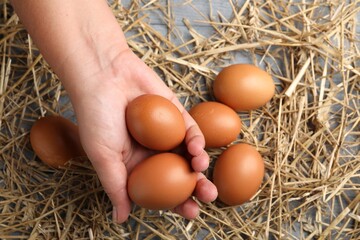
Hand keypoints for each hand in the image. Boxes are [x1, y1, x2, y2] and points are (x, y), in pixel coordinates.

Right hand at [71, 49, 217, 222]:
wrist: (103, 75)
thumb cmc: (96, 117)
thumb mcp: (103, 157)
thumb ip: (116, 187)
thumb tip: (121, 219)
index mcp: (135, 166)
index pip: (160, 191)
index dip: (176, 204)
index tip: (190, 213)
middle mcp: (152, 152)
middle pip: (179, 175)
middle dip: (195, 188)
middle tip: (208, 197)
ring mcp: (165, 134)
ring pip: (189, 154)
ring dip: (199, 166)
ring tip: (202, 173)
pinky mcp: (175, 114)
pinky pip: (190, 130)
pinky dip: (197, 141)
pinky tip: (197, 150)